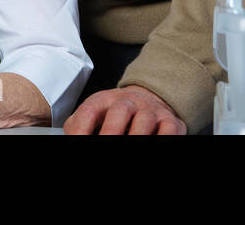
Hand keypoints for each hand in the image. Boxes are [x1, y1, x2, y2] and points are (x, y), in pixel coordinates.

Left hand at [63, 85, 185, 134]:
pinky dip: (162, 138)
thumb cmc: (115, 114)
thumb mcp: (95, 114)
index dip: (82, 128)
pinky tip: (152, 143)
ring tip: (128, 147)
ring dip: (137, 136)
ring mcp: (150, 110)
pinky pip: (169, 130)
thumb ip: (79, 126)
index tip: (78, 140)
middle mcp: (128, 101)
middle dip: (111, 133)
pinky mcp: (170, 120)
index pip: (90, 110)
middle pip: (120, 111)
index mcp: (103, 100)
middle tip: (105, 145)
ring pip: (145, 120)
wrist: (148, 98)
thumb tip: (74, 136)